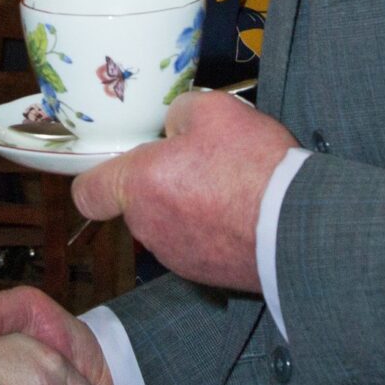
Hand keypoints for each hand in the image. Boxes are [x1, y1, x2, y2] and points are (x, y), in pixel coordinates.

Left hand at [72, 89, 293, 291]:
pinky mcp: (205, 274)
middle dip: (162, 182)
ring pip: (169, 223)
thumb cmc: (251, 167)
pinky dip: (212, 229)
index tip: (117, 165)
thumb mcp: (214, 109)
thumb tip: (174, 125)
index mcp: (138, 184)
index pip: (87, 193)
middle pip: (138, 203)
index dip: (98, 177)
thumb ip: (179, 112)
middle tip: (199, 161)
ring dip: (189, 206)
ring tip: (230, 185)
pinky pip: (197, 244)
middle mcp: (148, 226)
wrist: (296, 225)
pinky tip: (242, 211)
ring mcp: (176, 256)